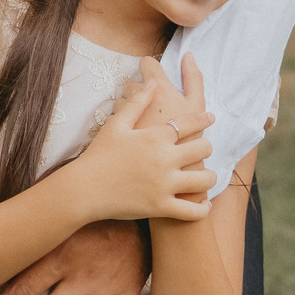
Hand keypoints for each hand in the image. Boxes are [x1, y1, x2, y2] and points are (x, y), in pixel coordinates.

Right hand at [75, 81, 215, 222]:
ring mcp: (164, 184)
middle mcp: (164, 159)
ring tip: (206, 174)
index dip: (203, 119)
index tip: (211, 117)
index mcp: (155, 136)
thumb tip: (152, 83)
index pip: (189, 123)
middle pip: (203, 148)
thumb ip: (137, 102)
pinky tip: (203, 203)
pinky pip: (192, 211)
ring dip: (209, 176)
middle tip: (204, 148)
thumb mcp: (116, 124)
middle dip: (206, 146)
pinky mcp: (161, 207)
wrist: (84, 190)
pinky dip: (202, 209)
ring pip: (204, 179)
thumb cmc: (99, 155)